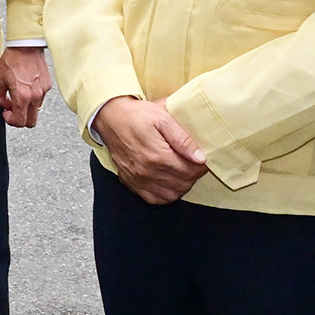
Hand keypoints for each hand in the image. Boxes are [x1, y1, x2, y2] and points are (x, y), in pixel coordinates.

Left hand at [0, 45, 51, 127]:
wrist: (26, 46)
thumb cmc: (12, 60)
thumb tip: (4, 105)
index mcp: (22, 96)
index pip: (20, 121)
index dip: (11, 121)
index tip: (6, 113)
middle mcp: (35, 96)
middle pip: (31, 122)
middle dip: (21, 120)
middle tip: (13, 110)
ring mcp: (43, 91)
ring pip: (36, 110)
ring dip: (27, 107)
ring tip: (19, 95)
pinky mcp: (47, 85)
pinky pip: (40, 98)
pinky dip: (32, 97)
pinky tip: (26, 86)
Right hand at [92, 95, 208, 205]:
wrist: (111, 117)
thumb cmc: (137, 115)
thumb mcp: (163, 118)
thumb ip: (182, 139)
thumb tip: (200, 158)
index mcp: (158, 155)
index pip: (190, 171)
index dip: (202, 166)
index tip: (204, 159)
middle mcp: (147, 172)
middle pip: (183, 184)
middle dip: (194, 175)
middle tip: (194, 163)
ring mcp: (138, 179)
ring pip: (171, 195)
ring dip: (182, 185)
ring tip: (183, 171)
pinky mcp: (131, 183)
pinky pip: (154, 199)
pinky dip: (166, 194)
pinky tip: (169, 181)